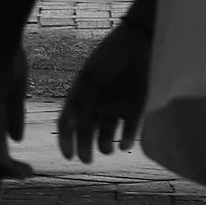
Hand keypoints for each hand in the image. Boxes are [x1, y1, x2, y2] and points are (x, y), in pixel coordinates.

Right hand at [58, 23, 150, 163]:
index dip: (66, 139)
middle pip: (87, 131)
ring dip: (105, 144)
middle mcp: (97, 103)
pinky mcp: (136, 108)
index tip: (68, 155)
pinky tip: (124, 144)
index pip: (68, 121)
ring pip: (108, 133)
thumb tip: (68, 125)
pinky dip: (127, 139)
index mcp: (81, 95)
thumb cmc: (109, 58)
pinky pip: (130, 129)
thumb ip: (80, 102)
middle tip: (87, 160)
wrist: (140, 44)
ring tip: (107, 149)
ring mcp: (116, 106)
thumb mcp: (91, 78)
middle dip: (85, 146)